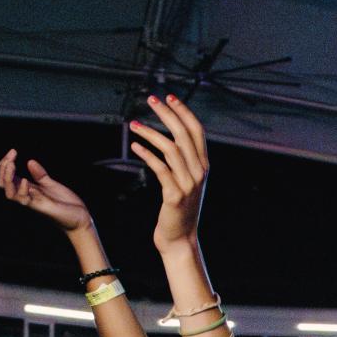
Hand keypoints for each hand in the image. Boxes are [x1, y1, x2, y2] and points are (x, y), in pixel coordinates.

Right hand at [0, 150, 91, 234]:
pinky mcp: (42, 207)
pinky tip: (25, 180)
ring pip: (10, 194)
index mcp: (27, 190)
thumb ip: (40, 175)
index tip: (13, 151)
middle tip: (11, 155)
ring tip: (12, 164)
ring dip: (8, 178)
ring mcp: (33, 203)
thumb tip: (29, 161)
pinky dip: (23, 190)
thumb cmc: (65, 204)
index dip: (6, 164)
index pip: (8, 177)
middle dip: (3, 169)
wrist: (80, 219)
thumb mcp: (51, 185)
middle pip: (4, 184)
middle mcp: (27, 196)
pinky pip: (26, 201)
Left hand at [128, 94, 209, 249]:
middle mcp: (199, 172)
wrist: (180, 239)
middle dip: (167, 113)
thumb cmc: (179, 210)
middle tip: (150, 99)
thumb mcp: (187, 182)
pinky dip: (147, 154)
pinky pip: (160, 168)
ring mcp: (188, 184)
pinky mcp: (174, 195)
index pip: (197, 131)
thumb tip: (170, 141)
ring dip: (150, 133)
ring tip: (133, 124)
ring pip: (171, 148)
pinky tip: (134, 146)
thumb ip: (183, 162)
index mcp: (203, 166)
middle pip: (184, 134)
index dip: (184, 111)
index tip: (169, 97)